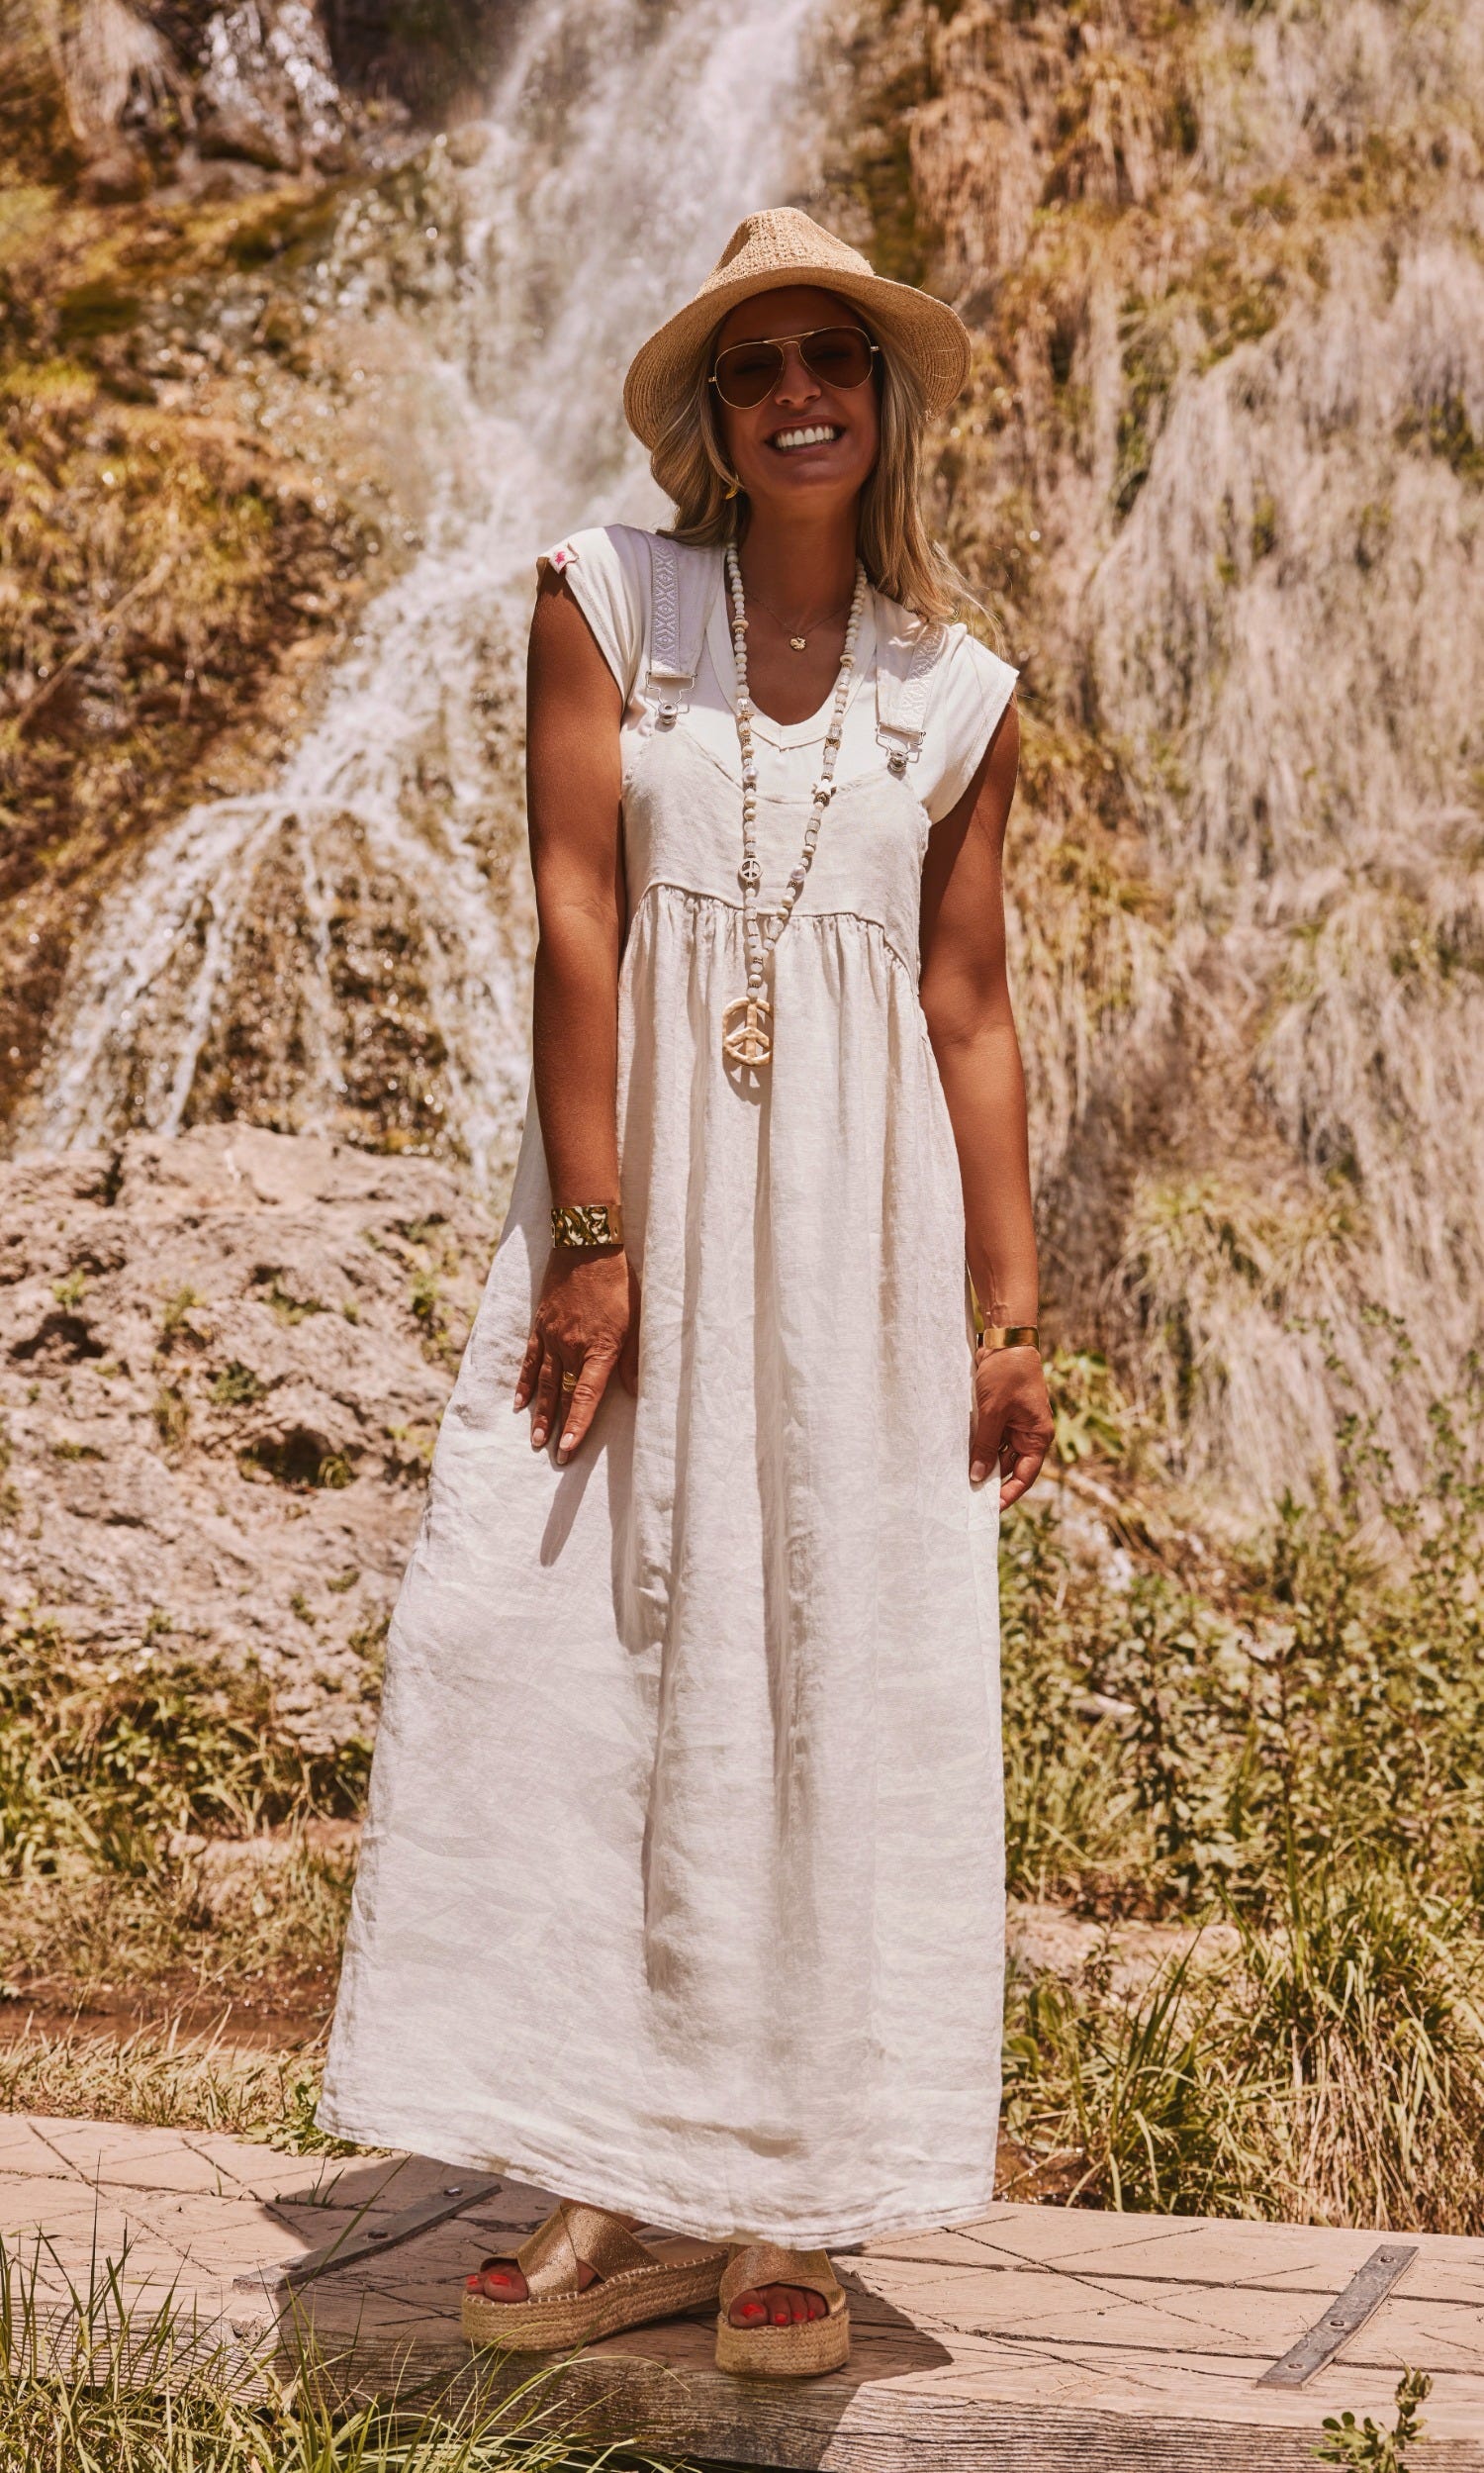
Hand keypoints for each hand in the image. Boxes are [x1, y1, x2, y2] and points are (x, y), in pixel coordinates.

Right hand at [515, 1249, 638, 1464]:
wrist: (587, 1246)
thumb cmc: (619, 1282)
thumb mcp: (637, 1319)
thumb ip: (633, 1358)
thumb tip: (634, 1391)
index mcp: (599, 1349)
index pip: (587, 1396)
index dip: (578, 1425)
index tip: (569, 1450)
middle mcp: (572, 1348)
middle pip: (564, 1395)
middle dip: (558, 1428)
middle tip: (553, 1457)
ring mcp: (552, 1338)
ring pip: (545, 1383)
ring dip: (540, 1414)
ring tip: (535, 1440)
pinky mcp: (541, 1326)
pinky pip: (530, 1361)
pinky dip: (525, 1384)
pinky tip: (519, 1403)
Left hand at [971, 1344, 1052, 1508]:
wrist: (1005, 1339)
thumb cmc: (1007, 1374)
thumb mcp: (993, 1412)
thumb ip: (985, 1445)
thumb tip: (977, 1477)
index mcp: (1037, 1436)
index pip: (1024, 1476)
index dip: (1007, 1495)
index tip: (989, 1510)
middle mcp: (1029, 1434)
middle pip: (1010, 1467)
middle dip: (990, 1480)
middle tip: (967, 1498)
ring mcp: (1015, 1424)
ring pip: (997, 1453)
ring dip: (981, 1462)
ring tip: (960, 1480)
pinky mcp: (1001, 1414)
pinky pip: (990, 1437)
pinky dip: (977, 1445)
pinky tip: (961, 1456)